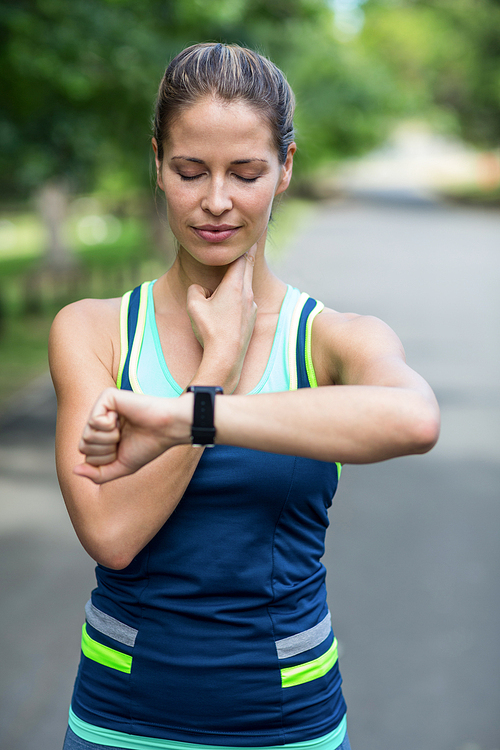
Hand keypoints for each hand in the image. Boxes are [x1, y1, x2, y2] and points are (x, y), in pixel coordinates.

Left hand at [74, 388, 191, 483]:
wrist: (166, 430)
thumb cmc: (147, 447)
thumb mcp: (120, 467)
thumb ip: (97, 474)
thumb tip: (74, 471)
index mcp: (102, 435)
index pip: (86, 454)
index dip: (104, 459)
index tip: (122, 449)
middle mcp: (100, 420)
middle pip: (84, 445)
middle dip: (105, 450)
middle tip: (122, 439)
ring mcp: (102, 407)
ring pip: (87, 434)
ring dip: (109, 438)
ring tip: (123, 429)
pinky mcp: (107, 397)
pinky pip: (94, 421)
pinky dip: (110, 426)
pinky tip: (121, 418)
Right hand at [186, 246, 257, 390]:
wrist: (226, 358)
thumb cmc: (210, 329)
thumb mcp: (194, 305)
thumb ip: (196, 290)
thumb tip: (201, 289)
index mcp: (235, 285)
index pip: (242, 258)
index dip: (243, 245)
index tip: (248, 235)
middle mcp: (247, 294)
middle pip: (247, 269)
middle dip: (244, 258)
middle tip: (245, 247)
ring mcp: (251, 308)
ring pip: (244, 288)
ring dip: (236, 283)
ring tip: (224, 285)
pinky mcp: (250, 321)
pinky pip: (243, 304)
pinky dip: (236, 300)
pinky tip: (224, 312)